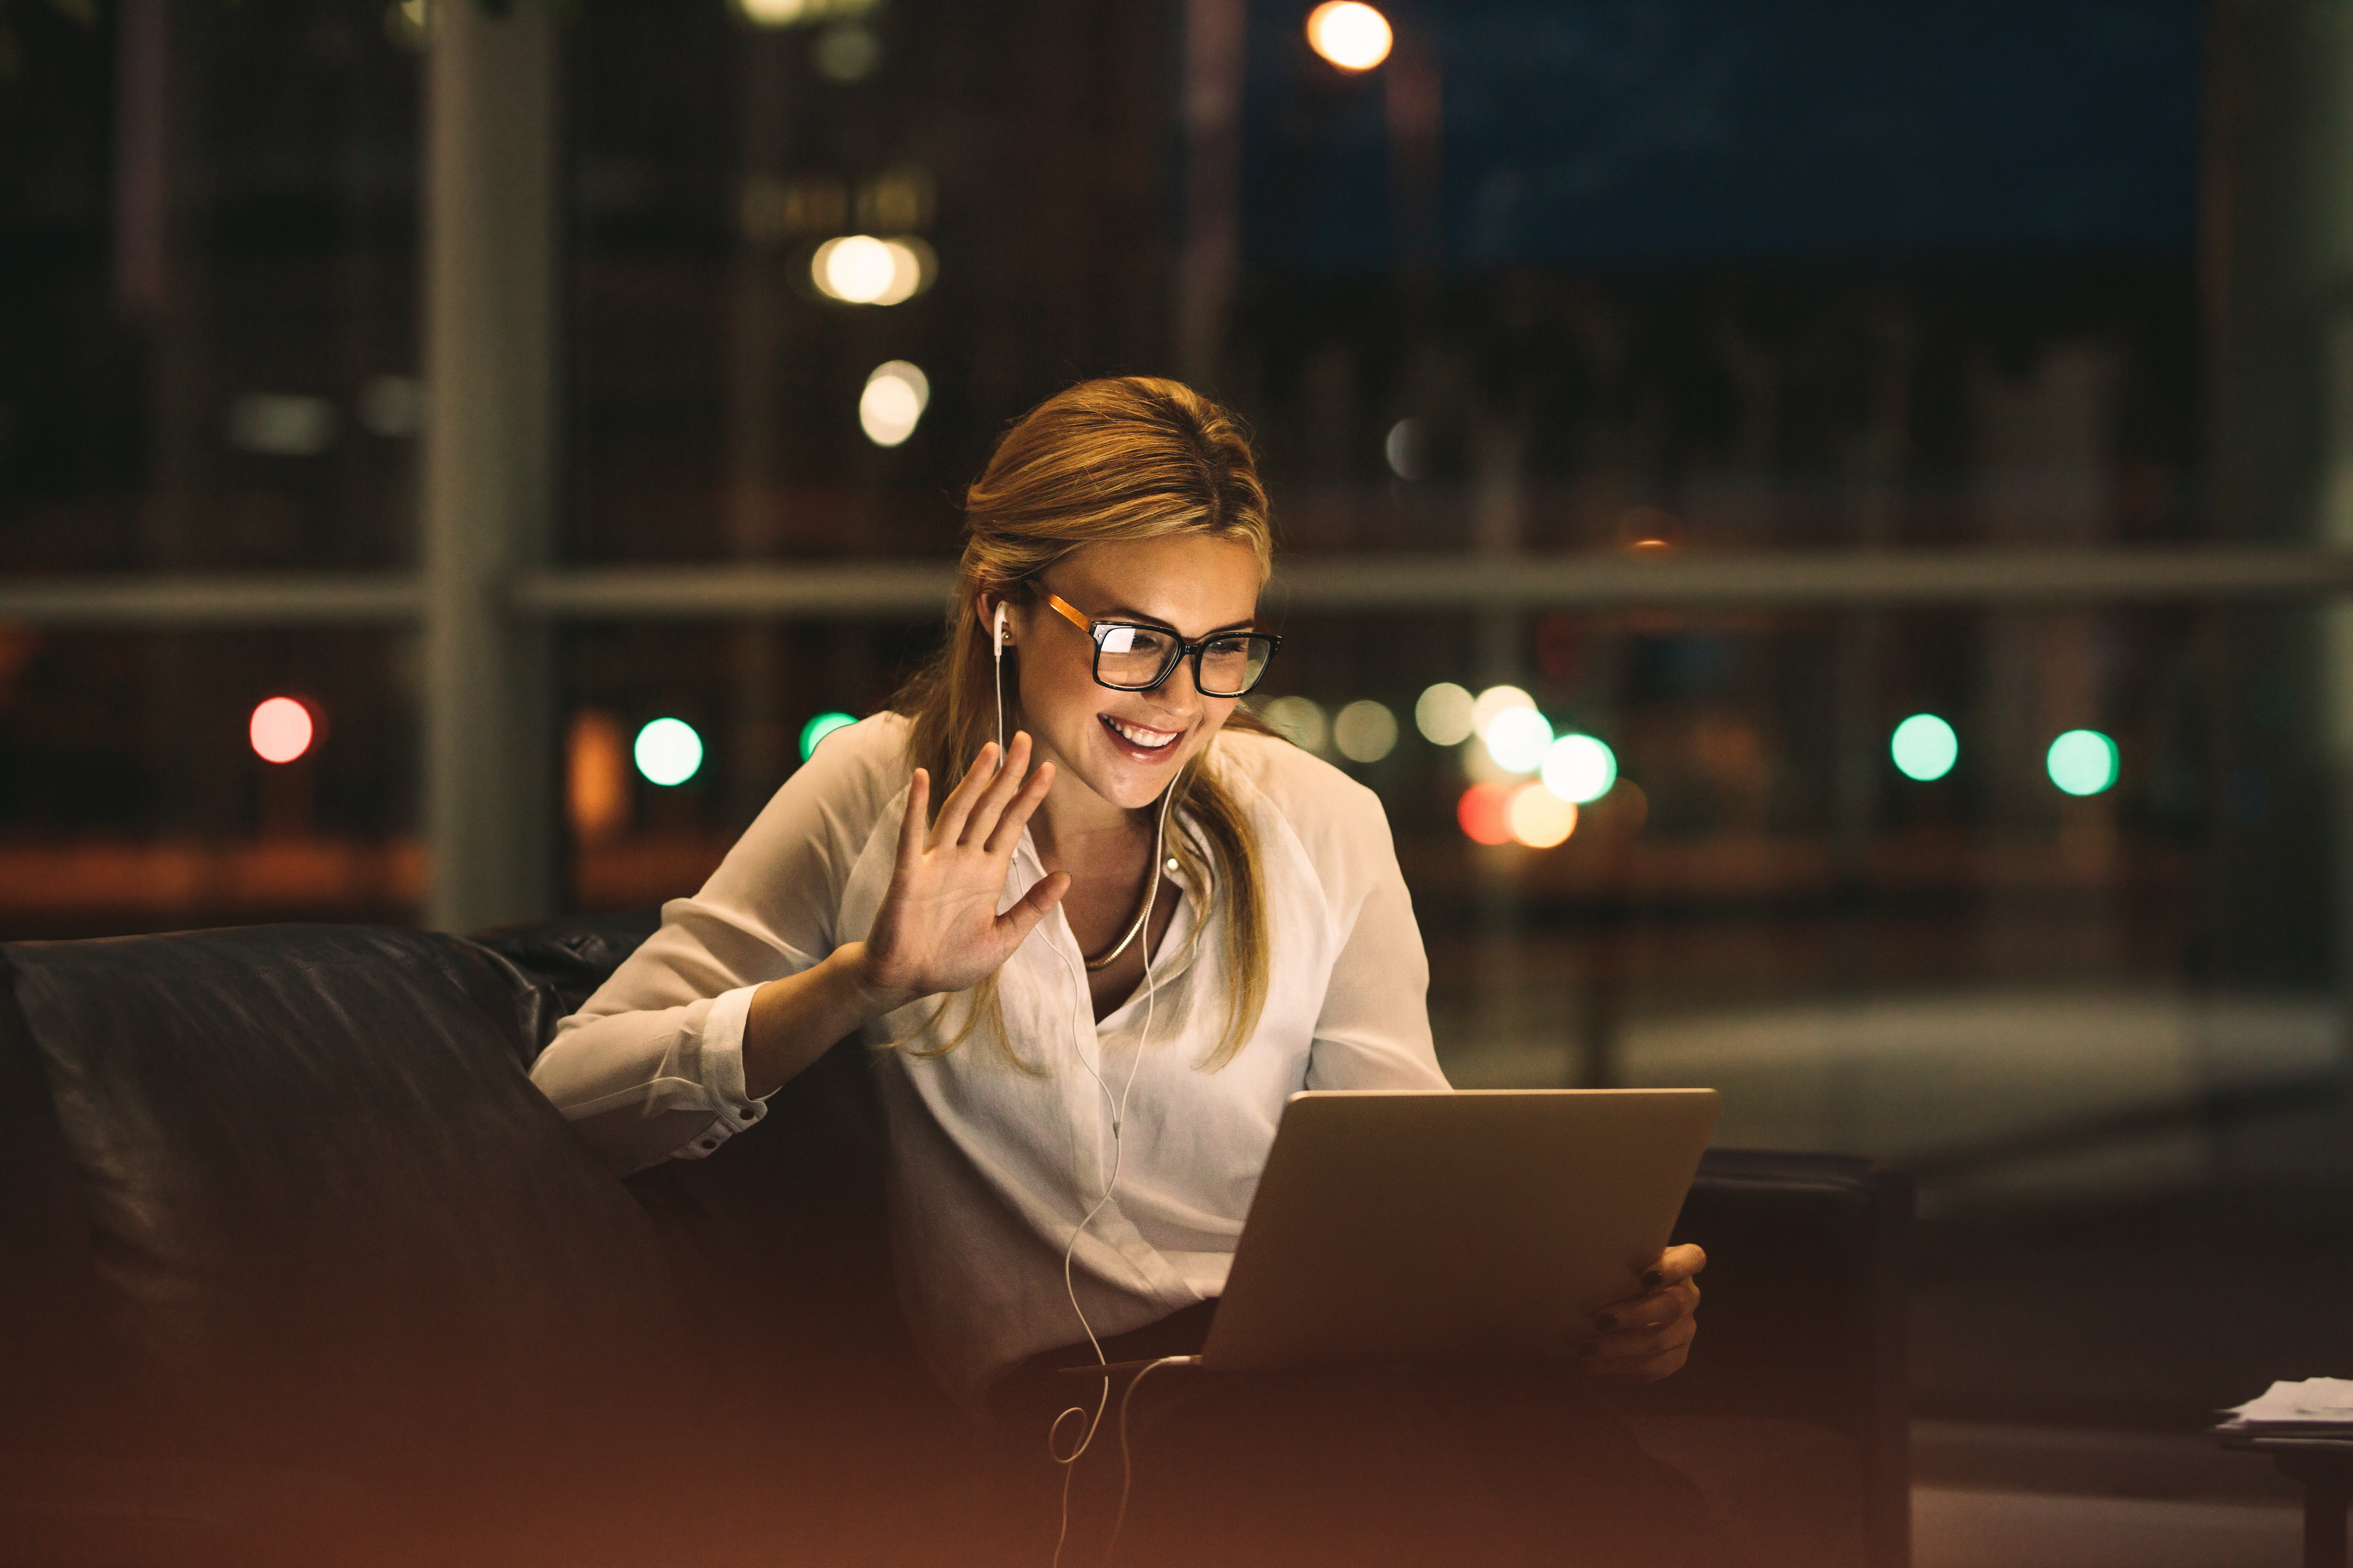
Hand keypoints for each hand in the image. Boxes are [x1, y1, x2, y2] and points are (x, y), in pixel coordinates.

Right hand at [855, 733, 1070, 1009]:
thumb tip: (1066, 876)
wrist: (908, 981)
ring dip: (973, 781)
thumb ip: (1032, 906)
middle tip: (1025, 739)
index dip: (1029, 796)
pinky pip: (912, 836)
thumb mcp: (1005, 937)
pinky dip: (917, 807)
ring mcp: (936, 863)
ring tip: (990, 750)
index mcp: (987, 872)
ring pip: (958, 812)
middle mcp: (963, 860)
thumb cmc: (952, 961)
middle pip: (989, 807)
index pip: (1012, 824)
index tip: (1048, 768)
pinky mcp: (910, 875)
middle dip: (1007, 774)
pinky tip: (922, 779)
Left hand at [1577, 1243, 1704, 1381]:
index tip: (1644, 1277)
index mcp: (1682, 1264)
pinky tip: (1587, 1364)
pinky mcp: (1675, 1357)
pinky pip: (1651, 1368)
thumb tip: (1579, 1269)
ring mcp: (1685, 1329)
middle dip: (1635, 1314)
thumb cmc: (1615, 1275)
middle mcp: (1689, 1296)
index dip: (1673, 1268)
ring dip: (1618, 1347)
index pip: (1693, 1259)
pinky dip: (1616, 1367)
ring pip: (1660, 1341)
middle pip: (1673, 1305)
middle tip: (1599, 1321)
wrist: (1617, 1308)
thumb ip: (1614, 1263)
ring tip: (1583, 1349)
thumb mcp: (1618, 1263)